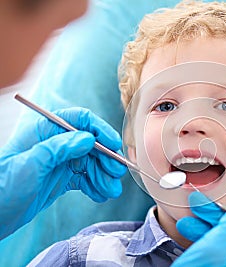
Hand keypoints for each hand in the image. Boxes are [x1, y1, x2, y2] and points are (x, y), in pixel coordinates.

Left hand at [0, 108, 126, 238]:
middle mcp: (55, 144)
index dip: (99, 130)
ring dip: (103, 176)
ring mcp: (59, 162)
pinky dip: (95, 186)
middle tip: (116, 174)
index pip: (79, 120)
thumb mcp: (30, 164)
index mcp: (44, 131)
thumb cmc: (1, 187)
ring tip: (110, 190)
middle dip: (105, 158)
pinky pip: (84, 178)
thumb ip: (59, 148)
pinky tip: (101, 194)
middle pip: (90, 144)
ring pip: (90, 163)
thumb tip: (87, 138)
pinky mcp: (60, 179)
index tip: (114, 144)